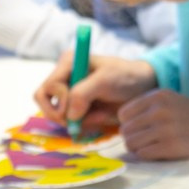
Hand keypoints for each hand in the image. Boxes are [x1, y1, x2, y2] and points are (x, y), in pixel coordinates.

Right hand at [34, 53, 156, 130]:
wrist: (143, 88)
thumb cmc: (126, 77)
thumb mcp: (106, 80)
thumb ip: (83, 93)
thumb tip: (69, 115)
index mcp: (68, 63)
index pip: (48, 87)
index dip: (59, 101)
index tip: (75, 109)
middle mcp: (64, 78)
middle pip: (45, 102)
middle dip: (62, 115)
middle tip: (79, 121)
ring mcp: (69, 94)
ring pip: (56, 115)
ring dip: (75, 121)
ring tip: (97, 116)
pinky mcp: (77, 108)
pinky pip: (70, 123)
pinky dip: (83, 125)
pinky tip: (100, 118)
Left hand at [118, 90, 188, 160]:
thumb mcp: (172, 101)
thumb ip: (149, 108)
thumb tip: (124, 124)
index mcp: (158, 96)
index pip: (124, 113)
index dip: (129, 124)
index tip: (140, 129)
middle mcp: (159, 110)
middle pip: (126, 130)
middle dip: (133, 138)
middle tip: (146, 141)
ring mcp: (163, 128)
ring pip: (131, 143)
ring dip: (138, 149)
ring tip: (152, 147)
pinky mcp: (169, 146)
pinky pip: (143, 154)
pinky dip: (147, 156)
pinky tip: (159, 153)